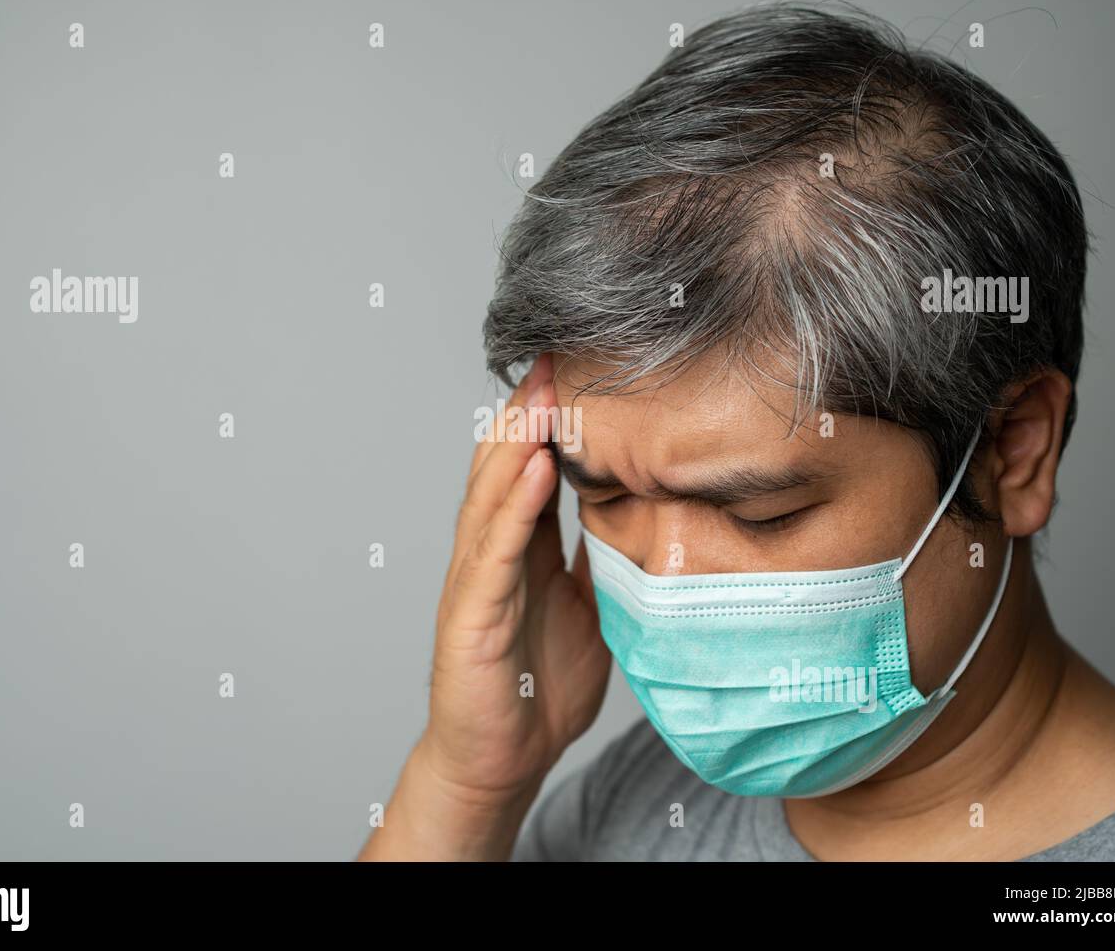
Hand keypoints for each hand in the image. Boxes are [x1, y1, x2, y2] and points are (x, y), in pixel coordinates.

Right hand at [424, 352, 609, 798]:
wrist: (500, 761)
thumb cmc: (538, 686)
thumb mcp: (587, 608)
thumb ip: (598, 559)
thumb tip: (643, 513)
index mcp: (520, 550)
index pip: (530, 467)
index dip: (549, 418)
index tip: (580, 368)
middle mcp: (492, 554)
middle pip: (504, 464)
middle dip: (530, 408)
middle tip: (559, 352)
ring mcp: (477, 582)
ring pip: (493, 495)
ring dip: (518, 440)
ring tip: (545, 390)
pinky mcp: (471, 618)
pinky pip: (495, 555)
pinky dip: (514, 508)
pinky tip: (536, 470)